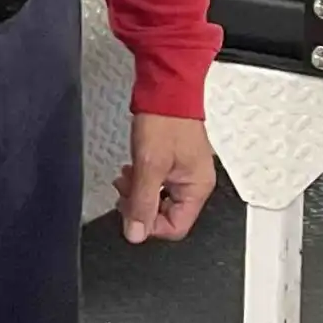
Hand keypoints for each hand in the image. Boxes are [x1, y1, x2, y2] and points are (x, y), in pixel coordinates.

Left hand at [114, 113, 214, 243]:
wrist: (167, 89)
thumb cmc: (166, 120)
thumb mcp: (149, 165)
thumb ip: (142, 202)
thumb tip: (136, 233)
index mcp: (198, 188)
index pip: (175, 227)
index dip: (149, 224)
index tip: (131, 211)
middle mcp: (196, 183)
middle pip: (166, 214)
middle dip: (141, 205)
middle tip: (125, 190)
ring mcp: (186, 172)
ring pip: (159, 199)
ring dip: (139, 192)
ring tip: (127, 177)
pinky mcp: (175, 162)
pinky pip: (158, 184)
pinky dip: (143, 180)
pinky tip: (133, 169)